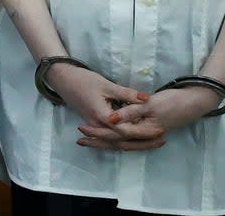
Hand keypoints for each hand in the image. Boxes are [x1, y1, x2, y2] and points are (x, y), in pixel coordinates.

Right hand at [46, 64, 162, 151]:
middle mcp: (99, 127)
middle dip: (143, 141)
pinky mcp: (93, 125)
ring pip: (117, 142)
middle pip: (124, 141)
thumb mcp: (107, 85)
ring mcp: (95, 128)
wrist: (63, 80)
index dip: (145, 132)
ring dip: (134, 143)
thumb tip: (147, 99)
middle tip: (161, 140)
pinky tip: (133, 141)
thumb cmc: (85, 81)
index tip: (160, 131)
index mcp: (103, 117)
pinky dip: (122, 141)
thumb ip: (127, 94)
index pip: (127, 131)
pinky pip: (110, 139)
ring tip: (151, 143)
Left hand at [82, 86, 221, 149]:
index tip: (82, 130)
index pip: (115, 135)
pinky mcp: (147, 129)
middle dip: (98, 141)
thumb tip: (111, 119)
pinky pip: (128, 138)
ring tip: (88, 141)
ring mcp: (146, 134)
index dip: (98, 133)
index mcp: (143, 131)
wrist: (194, 101)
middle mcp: (143, 136)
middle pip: (116, 142)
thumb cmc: (173, 101)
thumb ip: (130, 112)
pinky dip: (115, 138)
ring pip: (121, 142)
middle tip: (80, 138)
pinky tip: (107, 137)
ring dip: (105, 142)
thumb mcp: (150, 104)